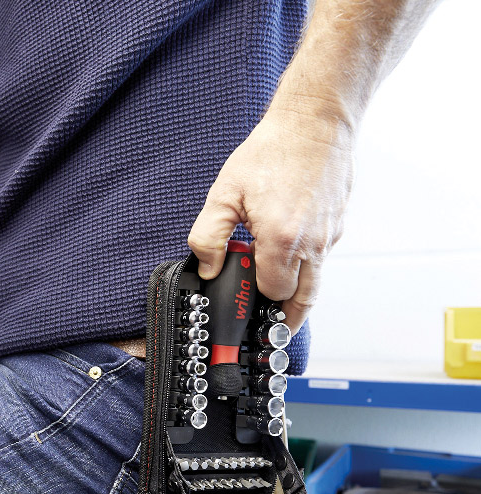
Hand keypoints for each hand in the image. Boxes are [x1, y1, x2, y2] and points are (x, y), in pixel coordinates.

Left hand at [187, 102, 354, 332]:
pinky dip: (307, 268)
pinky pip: (322, 260)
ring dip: (297, 295)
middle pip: (302, 302)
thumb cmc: (272, 151)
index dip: (255, 298)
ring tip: (278, 304)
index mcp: (282, 240)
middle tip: (266, 322)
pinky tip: (289, 258)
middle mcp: (312, 244)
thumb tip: (208, 268)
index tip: (242, 297)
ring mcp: (330, 236)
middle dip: (283, 314)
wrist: (316, 119)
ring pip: (316, 284)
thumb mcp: (225, 193)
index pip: (272, 293)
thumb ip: (209, 236)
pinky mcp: (338, 225)